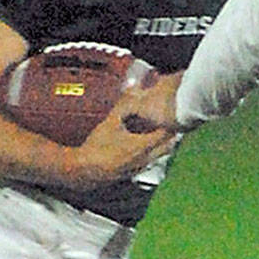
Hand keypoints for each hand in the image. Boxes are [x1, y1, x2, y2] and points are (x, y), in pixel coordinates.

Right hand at [65, 72, 181, 188]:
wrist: (84, 170)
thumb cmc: (96, 147)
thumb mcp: (110, 123)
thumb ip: (124, 104)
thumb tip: (133, 87)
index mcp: (142, 145)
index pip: (167, 133)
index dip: (172, 122)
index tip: (174, 113)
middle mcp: (146, 158)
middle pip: (169, 145)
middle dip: (172, 133)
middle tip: (172, 121)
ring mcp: (142, 167)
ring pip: (162, 154)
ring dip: (165, 143)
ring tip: (163, 131)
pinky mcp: (136, 172)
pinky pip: (152, 161)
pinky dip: (155, 152)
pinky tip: (148, 145)